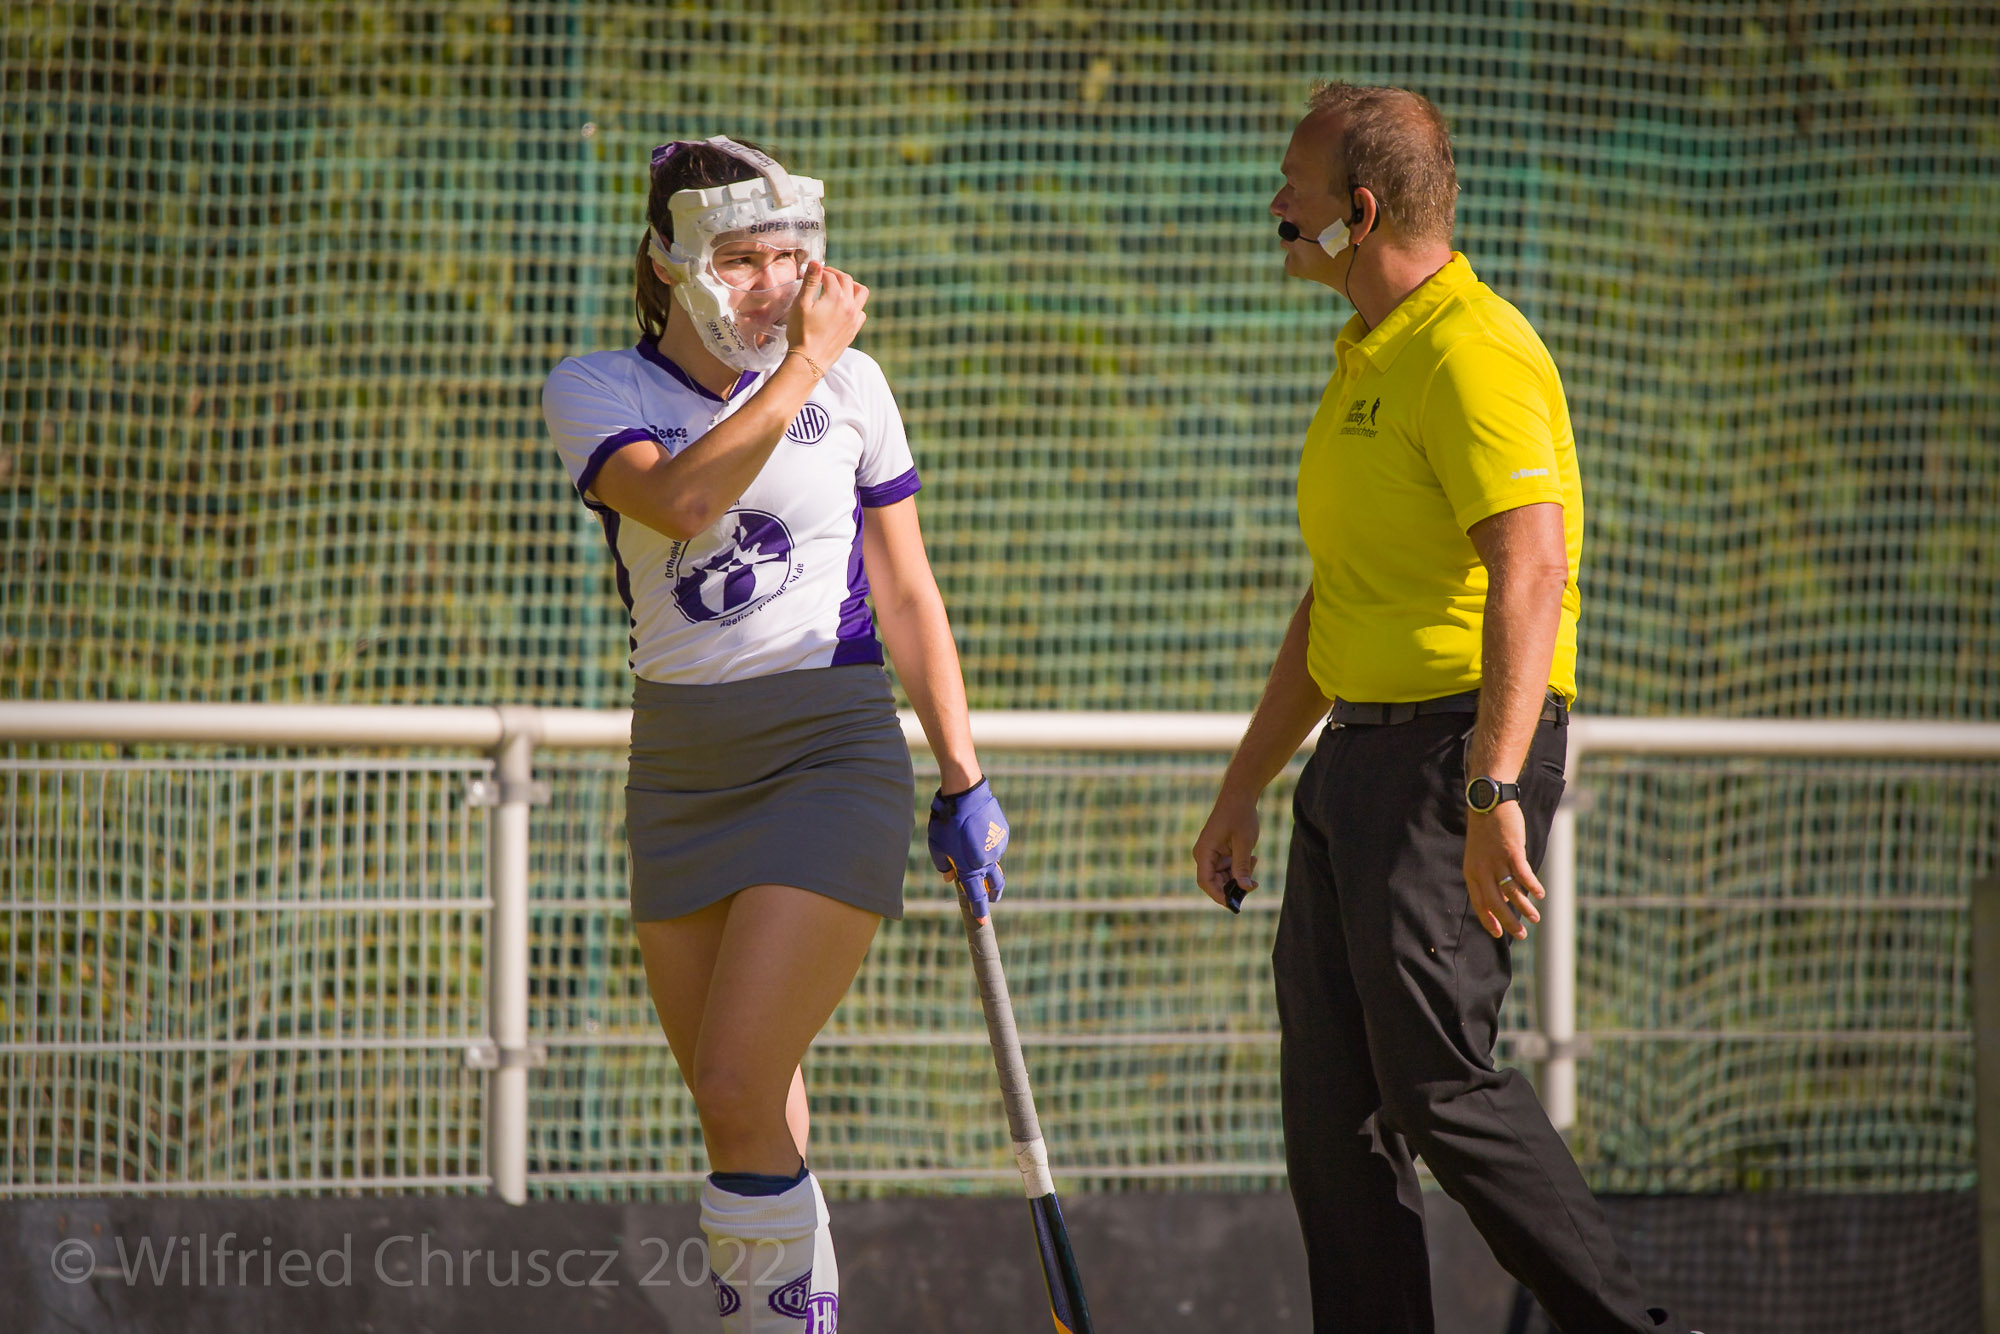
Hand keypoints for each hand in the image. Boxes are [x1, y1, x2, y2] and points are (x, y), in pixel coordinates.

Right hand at [787, 262, 867, 368]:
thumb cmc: (801, 333)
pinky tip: (844, 307)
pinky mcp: (854, 330)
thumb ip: (810, 281)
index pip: (830, 276)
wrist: (809, 360)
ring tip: (839, 287)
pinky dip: (855, 304)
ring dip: (851, 285)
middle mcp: (849, 306)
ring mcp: (854, 319)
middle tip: (824, 275)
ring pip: (861, 293)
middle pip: (847, 280)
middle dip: (835, 274)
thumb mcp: (801, 304)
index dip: (820, 271)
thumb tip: (816, 263)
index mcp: (836, 297)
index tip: (811, 272)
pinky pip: (861, 311)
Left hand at [928, 778, 1007, 923]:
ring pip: (993, 861)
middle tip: (992, 899)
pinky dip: (987, 845)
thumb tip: (950, 878)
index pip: (977, 897)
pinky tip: (976, 831)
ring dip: (985, 862)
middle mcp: (987, 861)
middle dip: (994, 894)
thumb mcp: (936, 845)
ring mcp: (997, 847)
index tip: (982, 923)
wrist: (965, 793)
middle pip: (996, 885)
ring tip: (969, 845)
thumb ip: (943, 865)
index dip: (980, 911)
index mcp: (969, 868)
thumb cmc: (946, 820)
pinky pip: (995, 845)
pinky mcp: (1003, 833)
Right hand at [1192, 792, 1259, 908]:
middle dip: (1234, 885)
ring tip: (1253, 861)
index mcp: (1204, 852)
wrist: (1239, 795)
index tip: (1234, 903)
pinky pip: (1227, 868)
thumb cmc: (1240, 815)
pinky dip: (1240, 867)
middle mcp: (1204, 855)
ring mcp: (1211, 854)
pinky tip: (1252, 857)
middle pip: (1215, 882)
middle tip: (1253, 883)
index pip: (1205, 881)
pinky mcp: (1219, 852)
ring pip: (1223, 876)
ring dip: (1239, 875)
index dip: (1218, 895)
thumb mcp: (1244, 843)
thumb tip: (1245, 888)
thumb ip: (1242, 866)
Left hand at [1463, 801, 1543, 939]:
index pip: (1478, 903)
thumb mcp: (1479, 857)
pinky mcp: (1511, 851)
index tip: (1498, 934)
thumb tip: (1501, 898)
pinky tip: (1540, 894)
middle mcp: (1482, 869)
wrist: (1487, 804)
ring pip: (1511, 892)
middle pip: (1495, 902)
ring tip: (1535, 918)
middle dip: (1508, 922)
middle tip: (1522, 934)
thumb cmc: (1485, 832)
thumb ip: (1487, 876)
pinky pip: (1523, 874)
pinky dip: (1532, 885)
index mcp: (1471, 872)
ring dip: (1524, 907)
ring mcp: (1496, 860)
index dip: (1488, 920)